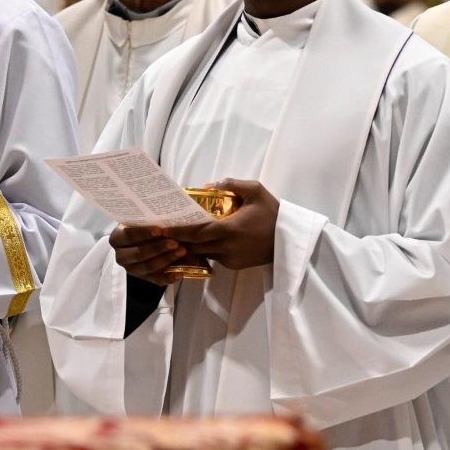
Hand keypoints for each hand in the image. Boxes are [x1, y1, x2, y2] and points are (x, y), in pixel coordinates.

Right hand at [109, 224, 186, 285]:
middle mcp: (121, 255)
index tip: (159, 230)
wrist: (145, 238)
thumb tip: (166, 213)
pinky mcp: (143, 278)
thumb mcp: (144, 219)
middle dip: (157, 248)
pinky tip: (180, 274)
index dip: (143, 233)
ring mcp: (131, 268)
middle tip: (175, 242)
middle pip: (138, 253)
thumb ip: (150, 218)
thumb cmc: (145, 224)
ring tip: (182, 252)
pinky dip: (168, 278)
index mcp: (117, 238)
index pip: (128, 235)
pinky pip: (155, 280)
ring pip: (147, 267)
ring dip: (166, 260)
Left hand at [163, 179, 279, 270]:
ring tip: (174, 235)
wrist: (289, 240)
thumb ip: (231, 184)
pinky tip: (196, 241)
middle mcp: (226, 247)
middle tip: (161, 230)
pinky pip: (212, 257)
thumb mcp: (256, 190)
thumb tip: (208, 186)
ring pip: (201, 253)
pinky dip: (202, 250)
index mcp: (229, 229)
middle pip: (193, 246)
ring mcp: (229, 259)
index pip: (196, 232)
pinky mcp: (233, 265)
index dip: (176, 231)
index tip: (160, 227)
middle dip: (176, 239)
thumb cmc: (272, 213)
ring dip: (189, 245)